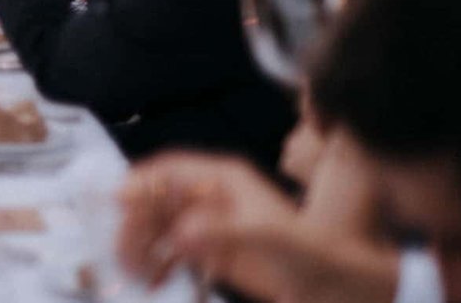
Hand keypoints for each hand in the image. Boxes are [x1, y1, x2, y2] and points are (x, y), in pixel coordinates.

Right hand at [118, 153, 398, 302]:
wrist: (343, 290)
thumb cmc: (312, 256)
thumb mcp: (270, 239)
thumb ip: (222, 233)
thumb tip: (176, 234)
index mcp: (224, 179)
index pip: (172, 169)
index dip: (142, 182)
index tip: (117, 202)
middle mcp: (212, 197)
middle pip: (158, 200)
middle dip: (136, 222)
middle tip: (119, 251)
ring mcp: (211, 226)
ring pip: (160, 227)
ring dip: (141, 246)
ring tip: (128, 271)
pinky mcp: (214, 254)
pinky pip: (173, 254)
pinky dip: (157, 265)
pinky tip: (148, 281)